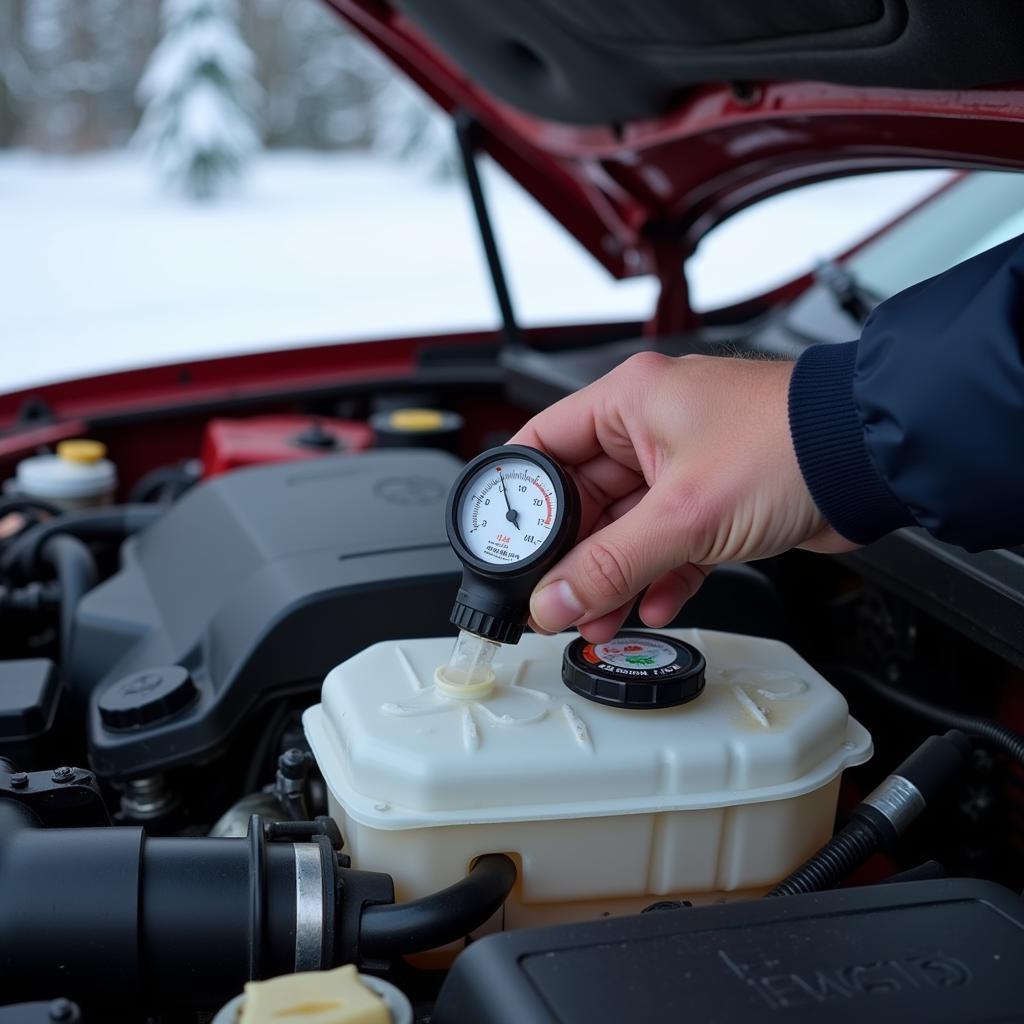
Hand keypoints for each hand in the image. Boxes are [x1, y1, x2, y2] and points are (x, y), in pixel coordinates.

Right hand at [508, 352, 853, 641]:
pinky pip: (671, 544)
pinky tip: (657, 606)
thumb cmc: (792, 444)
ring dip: (615, 577)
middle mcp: (653, 428)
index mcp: (630, 401)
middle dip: (573, 556)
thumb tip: (554, 599)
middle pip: (585, 498)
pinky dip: (662, 577)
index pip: (544, 445)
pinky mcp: (718, 500)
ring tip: (598, 618)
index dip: (520, 500)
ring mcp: (687, 465)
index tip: (505, 548)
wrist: (874, 461)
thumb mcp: (683, 514)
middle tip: (556, 599)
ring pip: (629, 528)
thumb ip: (611, 564)